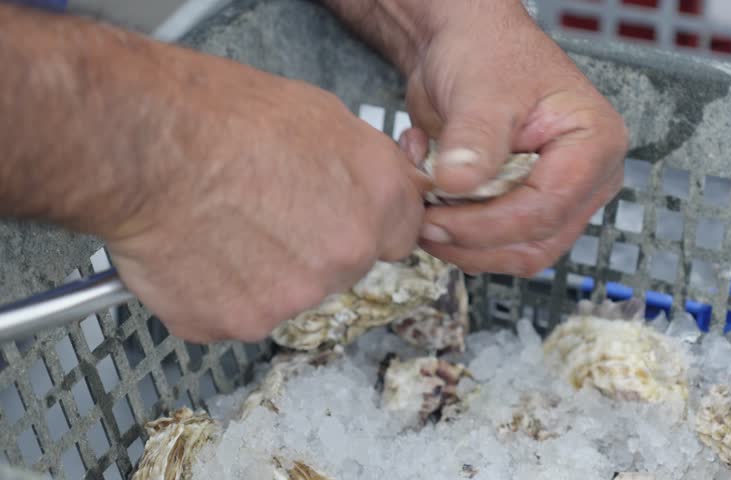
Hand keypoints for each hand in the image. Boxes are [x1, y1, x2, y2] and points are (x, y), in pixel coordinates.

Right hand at [100, 54, 427, 342]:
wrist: (144, 146)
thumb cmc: (220, 116)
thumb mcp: (320, 115)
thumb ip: (363, 164)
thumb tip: (375, 185)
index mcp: (378, 199)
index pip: (403, 233)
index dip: (370, 223)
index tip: (347, 219)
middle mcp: (348, 254)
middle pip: (344, 266)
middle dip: (314, 247)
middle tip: (263, 211)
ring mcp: (296, 296)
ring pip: (290, 292)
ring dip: (265, 271)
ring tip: (221, 225)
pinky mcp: (242, 322)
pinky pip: (239, 312)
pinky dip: (219, 291)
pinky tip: (198, 251)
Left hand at [398, 2, 627, 276]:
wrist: (463, 47)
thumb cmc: (486, 53)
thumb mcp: (482, 90)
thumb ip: (474, 140)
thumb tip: (457, 186)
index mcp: (594, 146)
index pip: (547, 208)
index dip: (489, 225)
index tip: (437, 220)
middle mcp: (584, 180)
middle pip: (535, 241)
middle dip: (474, 241)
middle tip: (424, 223)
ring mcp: (555, 198)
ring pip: (515, 253)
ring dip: (462, 243)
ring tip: (424, 204)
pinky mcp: (523, 209)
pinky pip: (494, 244)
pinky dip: (457, 233)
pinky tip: (431, 192)